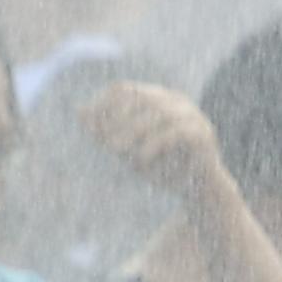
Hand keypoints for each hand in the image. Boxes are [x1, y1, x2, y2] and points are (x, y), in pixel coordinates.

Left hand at [81, 82, 223, 190]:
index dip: (103, 103)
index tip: (89, 127)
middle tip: (104, 143)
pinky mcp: (203, 134)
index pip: (125, 89)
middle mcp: (177, 101)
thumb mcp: (127, 150)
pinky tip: (141, 159)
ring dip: (133, 131)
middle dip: (118, 119)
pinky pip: (175, 132)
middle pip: (141, 97)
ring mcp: (194, 116)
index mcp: (158, 98)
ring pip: (159, 113)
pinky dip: (154, 144)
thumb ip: (106, 131)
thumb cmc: (162, 168)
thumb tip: (78, 111)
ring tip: (117, 150)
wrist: (198, 191)